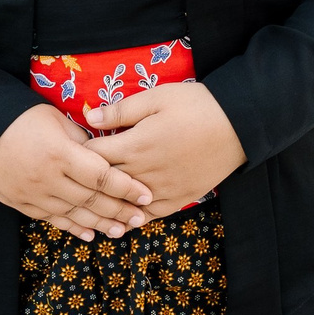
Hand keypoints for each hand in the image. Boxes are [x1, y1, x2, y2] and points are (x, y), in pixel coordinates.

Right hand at [0, 105, 154, 240]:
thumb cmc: (22, 119)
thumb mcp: (56, 120)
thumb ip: (82, 140)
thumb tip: (104, 155)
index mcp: (61, 154)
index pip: (102, 177)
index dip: (127, 188)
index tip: (146, 195)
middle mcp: (48, 178)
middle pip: (91, 200)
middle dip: (119, 211)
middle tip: (140, 218)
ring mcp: (34, 195)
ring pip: (74, 214)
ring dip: (100, 224)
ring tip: (121, 230)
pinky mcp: (22, 204)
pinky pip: (52, 220)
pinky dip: (73, 227)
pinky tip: (91, 234)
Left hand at [84, 82, 245, 211]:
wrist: (239, 126)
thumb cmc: (197, 105)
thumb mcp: (158, 97)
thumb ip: (122, 110)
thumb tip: (90, 118)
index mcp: (135, 146)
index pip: (92, 157)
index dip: (79, 153)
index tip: (74, 149)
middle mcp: (144, 173)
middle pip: (103, 184)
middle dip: (87, 180)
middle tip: (76, 177)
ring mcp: (161, 190)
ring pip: (122, 205)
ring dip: (106, 203)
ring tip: (92, 202)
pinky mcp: (178, 200)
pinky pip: (148, 215)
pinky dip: (132, 217)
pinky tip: (123, 217)